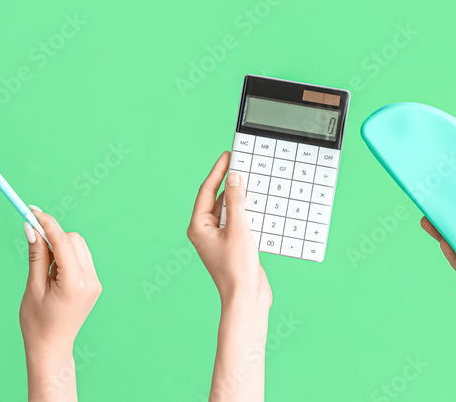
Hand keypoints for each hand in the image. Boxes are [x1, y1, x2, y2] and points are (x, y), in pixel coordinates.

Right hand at [20, 207, 101, 352]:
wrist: (51, 349)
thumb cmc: (37, 322)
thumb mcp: (33, 287)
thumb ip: (36, 255)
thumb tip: (32, 227)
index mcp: (74, 284)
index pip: (63, 242)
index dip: (47, 223)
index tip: (31, 211)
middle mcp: (90, 281)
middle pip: (74, 240)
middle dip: (53, 236)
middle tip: (33, 242)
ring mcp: (95, 283)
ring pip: (79, 246)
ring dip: (60, 246)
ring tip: (44, 269)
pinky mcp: (94, 284)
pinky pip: (81, 258)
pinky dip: (67, 256)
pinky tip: (53, 272)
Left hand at [187, 152, 270, 307]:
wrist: (246, 299)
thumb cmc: (237, 269)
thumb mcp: (238, 229)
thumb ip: (236, 202)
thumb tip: (234, 179)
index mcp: (198, 226)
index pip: (207, 191)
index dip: (218, 171)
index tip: (227, 156)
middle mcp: (205, 231)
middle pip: (216, 199)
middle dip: (229, 183)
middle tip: (241, 164)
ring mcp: (218, 239)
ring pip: (228, 210)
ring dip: (239, 198)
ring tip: (251, 180)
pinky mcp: (232, 246)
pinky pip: (237, 222)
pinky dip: (246, 212)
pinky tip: (257, 204)